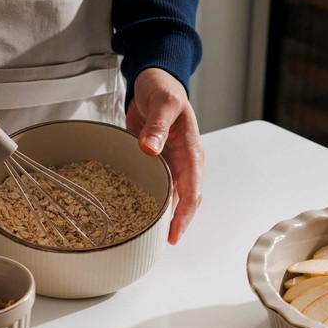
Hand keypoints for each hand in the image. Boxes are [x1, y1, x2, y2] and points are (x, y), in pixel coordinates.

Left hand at [126, 68, 203, 244]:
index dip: (183, 216)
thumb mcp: (162, 102)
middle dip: (173, 225)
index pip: (192, 192)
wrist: (154, 81)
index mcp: (192, 151)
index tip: (173, 235)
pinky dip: (148, 201)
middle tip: (155, 246)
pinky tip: (135, 215)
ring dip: (161, 216)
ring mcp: (170, 165)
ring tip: (145, 238)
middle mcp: (184, 163)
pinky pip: (154, 187)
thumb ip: (157, 125)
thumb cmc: (163, 89)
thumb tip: (150, 148)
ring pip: (169, 198)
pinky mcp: (156, 164)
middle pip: (183, 202)